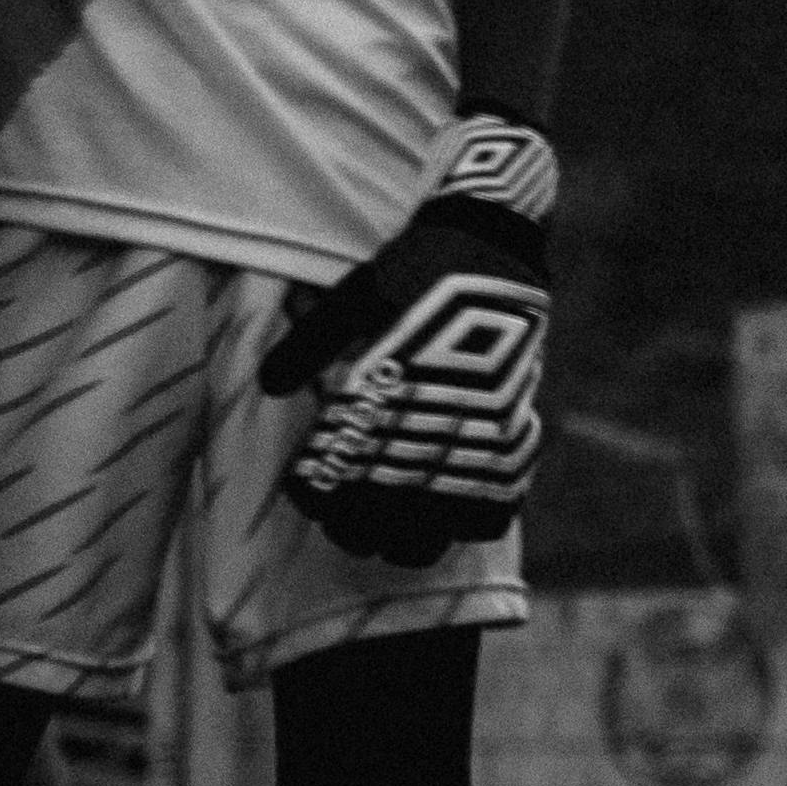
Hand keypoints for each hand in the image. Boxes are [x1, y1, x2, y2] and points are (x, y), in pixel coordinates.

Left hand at [260, 113, 555, 560]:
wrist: (493, 245)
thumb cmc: (412, 271)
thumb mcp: (352, 297)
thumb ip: (310, 345)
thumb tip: (270, 385)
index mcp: (384, 393)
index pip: (339, 478)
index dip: (318, 499)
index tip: (308, 498)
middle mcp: (429, 424)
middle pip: (386, 519)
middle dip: (357, 532)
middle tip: (344, 526)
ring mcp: (477, 436)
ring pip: (439, 528)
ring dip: (411, 540)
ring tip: (392, 535)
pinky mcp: (515, 435)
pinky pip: (496, 506)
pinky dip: (470, 522)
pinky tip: (450, 517)